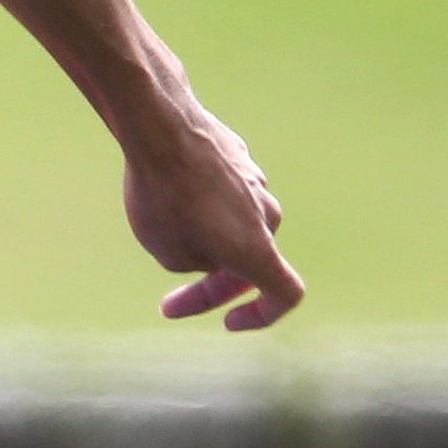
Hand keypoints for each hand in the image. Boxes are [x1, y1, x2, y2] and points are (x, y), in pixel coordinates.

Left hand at [126, 98, 303, 332]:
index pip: (286, 294)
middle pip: (251, 264)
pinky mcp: (238, 157)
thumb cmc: (163, 197)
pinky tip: (166, 194)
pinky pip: (225, 194)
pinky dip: (202, 205)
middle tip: (168, 304)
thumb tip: (209, 245)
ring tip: (161, 234)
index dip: (263, 316)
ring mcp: (256, 182)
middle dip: (211, 288)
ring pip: (237, 226)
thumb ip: (199, 264)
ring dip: (207, 243)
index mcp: (258, 249)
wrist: (161, 126)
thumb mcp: (169, 255)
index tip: (228, 321)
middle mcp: (267, 215)